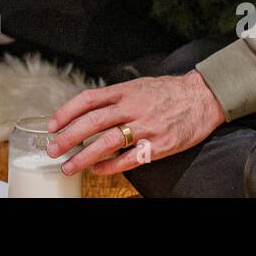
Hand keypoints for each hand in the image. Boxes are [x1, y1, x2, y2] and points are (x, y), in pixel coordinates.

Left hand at [44, 70, 225, 175]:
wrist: (202, 97)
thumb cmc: (169, 92)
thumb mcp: (139, 85)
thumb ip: (116, 96)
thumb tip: (89, 109)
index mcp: (125, 90)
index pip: (88, 99)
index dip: (66, 112)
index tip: (52, 124)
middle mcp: (132, 107)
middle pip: (92, 122)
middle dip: (68, 137)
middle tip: (53, 149)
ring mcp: (145, 127)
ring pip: (107, 142)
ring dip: (84, 156)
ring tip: (69, 166)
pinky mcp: (157, 145)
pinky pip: (128, 158)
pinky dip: (110, 165)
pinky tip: (97, 169)